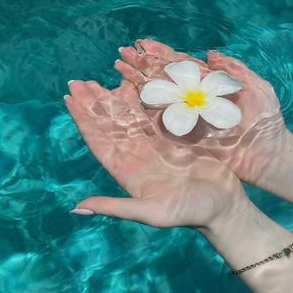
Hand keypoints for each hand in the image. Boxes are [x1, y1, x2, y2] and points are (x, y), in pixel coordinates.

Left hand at [64, 78, 248, 229]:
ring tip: (97, 80)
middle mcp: (136, 156)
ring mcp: (154, 145)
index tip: (68, 98)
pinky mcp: (173, 137)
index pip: (98, 141)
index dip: (82, 120)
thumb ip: (115, 207)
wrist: (224, 207)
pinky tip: (131, 83)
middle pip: (108, 125)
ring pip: (127, 116)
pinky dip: (140, 98)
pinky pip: (152, 113)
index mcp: (127, 171)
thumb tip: (75, 209)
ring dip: (111, 98)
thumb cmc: (190, 212)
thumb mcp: (152, 212)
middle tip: (77, 82)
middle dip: (92, 104)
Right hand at [114, 39, 287, 184]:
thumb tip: (210, 54)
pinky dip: (143, 111)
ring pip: (156, 99)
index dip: (160, 54)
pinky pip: (160, 123)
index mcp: (209, 85)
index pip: (180, 65)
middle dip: (142, 67)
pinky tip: (127, 99)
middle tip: (122, 54)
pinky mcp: (185, 138)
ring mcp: (188, 119)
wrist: (268, 155)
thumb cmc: (267, 122)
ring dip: (137, 84)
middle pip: (162, 80)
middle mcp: (195, 100)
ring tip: (118, 70)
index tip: (142, 43)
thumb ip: (234, 70)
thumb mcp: (257, 88)